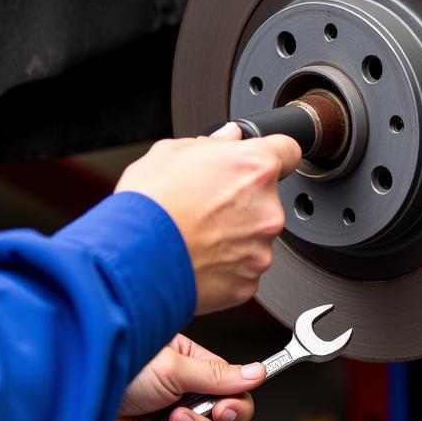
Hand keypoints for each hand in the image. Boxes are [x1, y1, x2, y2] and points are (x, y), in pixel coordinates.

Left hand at [97, 334, 265, 420]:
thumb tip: (258, 372)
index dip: (234, 408)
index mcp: (192, 371)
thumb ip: (219, 376)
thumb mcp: (175, 366)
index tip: (225, 411)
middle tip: (184, 415)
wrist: (76, 394)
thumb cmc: (118, 365)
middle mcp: (179, 398)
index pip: (231, 395)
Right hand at [115, 124, 300, 312]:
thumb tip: (229, 138)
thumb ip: (211, 142)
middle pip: (266, 199)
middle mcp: (266, 209)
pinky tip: (197, 256)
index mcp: (254, 168)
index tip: (261, 163)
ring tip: (196, 233)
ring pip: (254, 236)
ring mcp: (260, 249)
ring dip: (234, 235)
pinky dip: (225, 265)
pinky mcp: (248, 282)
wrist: (133, 259)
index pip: (288, 150)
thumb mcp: (170, 153)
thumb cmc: (148, 206)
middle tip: (206, 204)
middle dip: (242, 201)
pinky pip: (242, 268)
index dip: (273, 155)